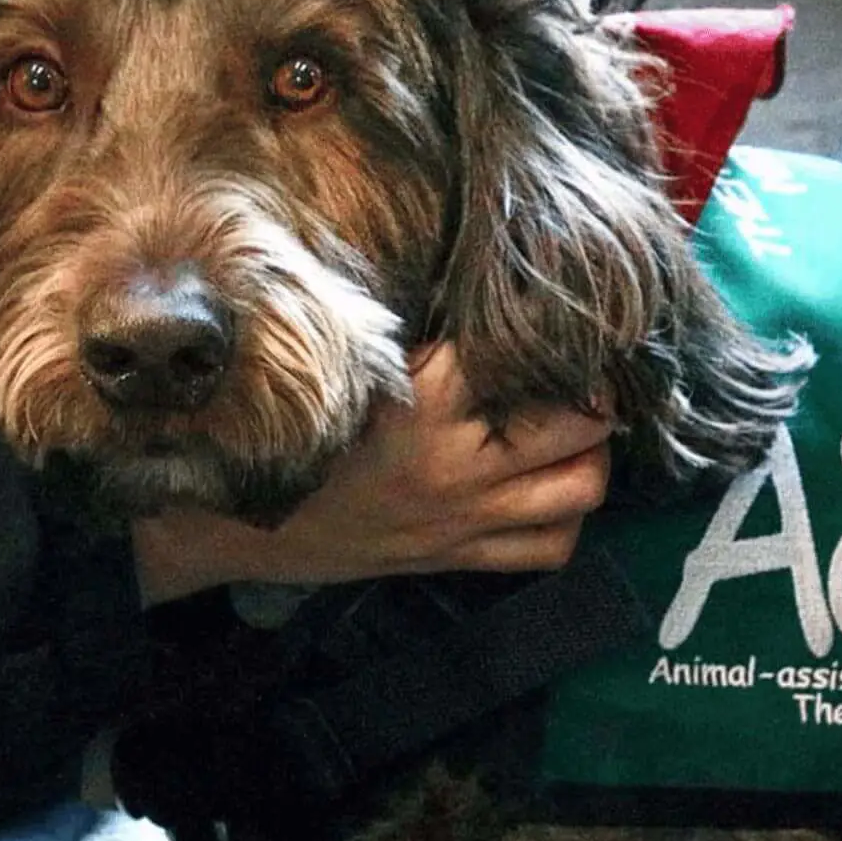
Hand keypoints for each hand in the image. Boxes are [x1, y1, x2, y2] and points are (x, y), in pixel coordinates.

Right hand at [131, 343, 612, 603]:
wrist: (247, 524)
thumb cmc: (299, 429)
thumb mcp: (353, 368)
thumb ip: (418, 339)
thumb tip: (485, 282)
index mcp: (422, 402)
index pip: (518, 351)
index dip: (550, 323)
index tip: (564, 304)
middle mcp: (455, 463)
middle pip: (578, 421)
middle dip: (593, 390)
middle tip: (585, 369)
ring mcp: (465, 517)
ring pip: (581, 488)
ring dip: (595, 455)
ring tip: (580, 428)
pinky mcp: (461, 558)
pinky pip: (550, 548)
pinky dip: (566, 520)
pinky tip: (551, 491)